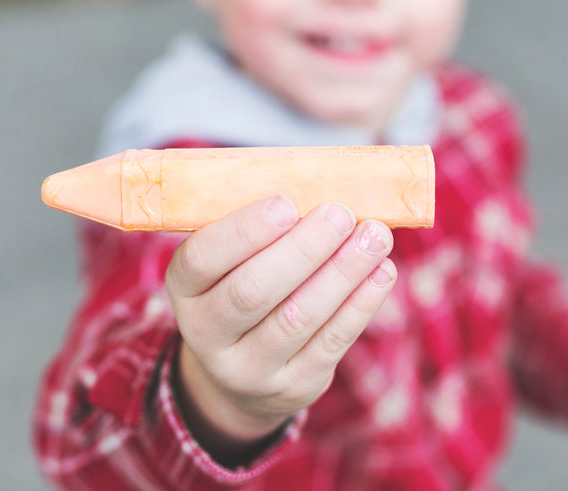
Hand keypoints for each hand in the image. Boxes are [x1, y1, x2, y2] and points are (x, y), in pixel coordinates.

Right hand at [164, 195, 395, 461]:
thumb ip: (263, 225)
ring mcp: (248, 368)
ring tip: (376, 236)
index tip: (287, 202)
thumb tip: (323, 181)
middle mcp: (206, 333)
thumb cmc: (245, 284)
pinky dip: (362, 302)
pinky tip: (382, 271)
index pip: (202, 258)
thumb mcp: (233, 260)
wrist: (242, 375)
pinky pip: (332, 341)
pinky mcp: (293, 386)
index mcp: (185, 288)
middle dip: (303, 249)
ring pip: (299, 317)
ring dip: (343, 271)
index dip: (244, 231)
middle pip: (252, 291)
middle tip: (341, 213)